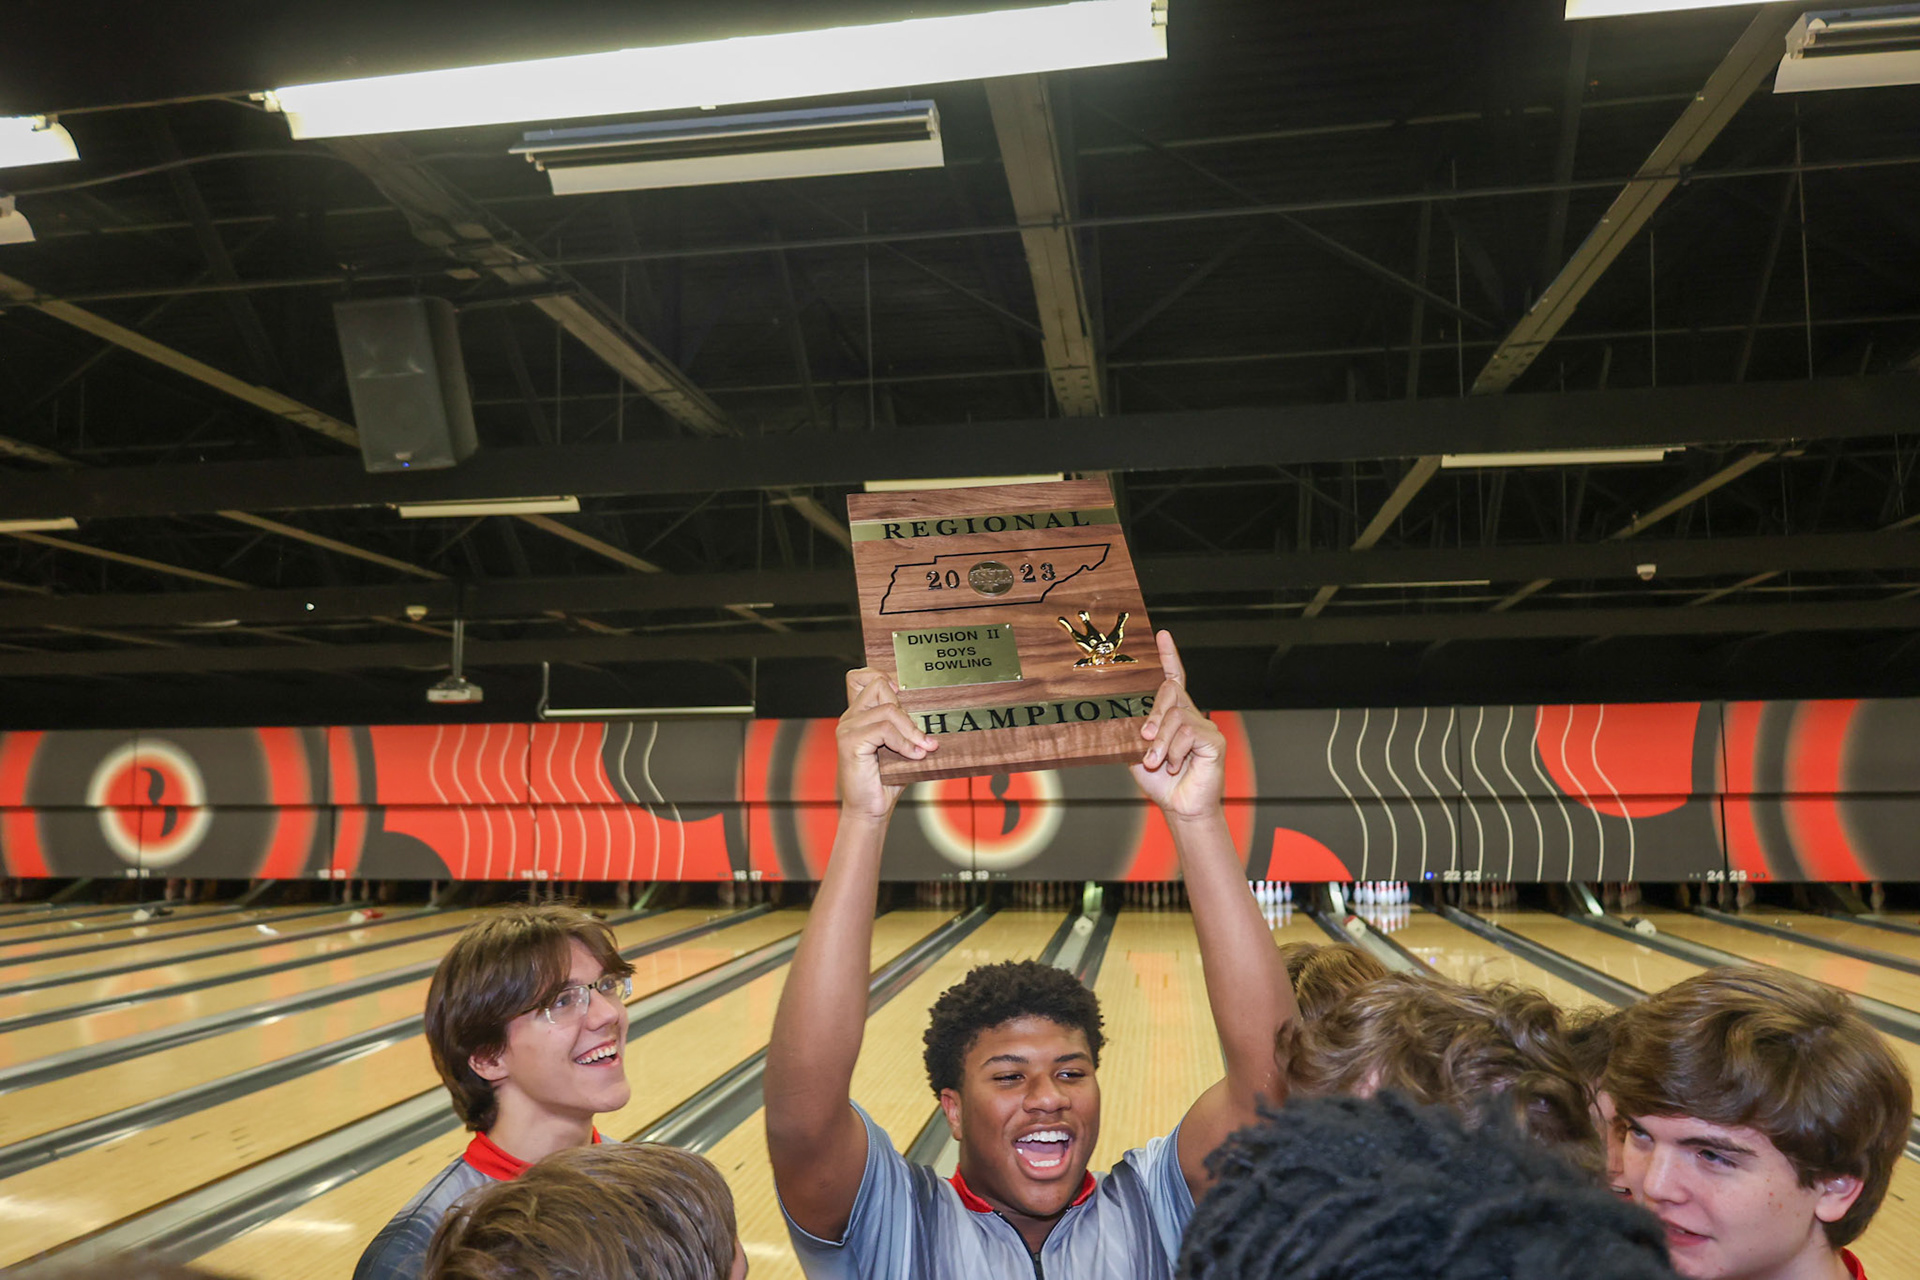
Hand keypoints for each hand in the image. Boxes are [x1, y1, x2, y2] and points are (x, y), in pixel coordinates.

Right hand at [837, 668, 935, 820]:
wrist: (871, 809)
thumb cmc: (886, 780)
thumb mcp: (901, 747)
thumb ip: (908, 727)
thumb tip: (936, 712)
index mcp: (859, 715)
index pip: (864, 677)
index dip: (885, 678)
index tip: (906, 695)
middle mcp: (850, 717)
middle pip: (880, 687)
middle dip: (907, 711)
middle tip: (922, 736)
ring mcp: (847, 728)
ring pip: (887, 710)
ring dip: (911, 730)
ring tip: (925, 748)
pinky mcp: (850, 741)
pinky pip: (884, 730)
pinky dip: (904, 743)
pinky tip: (914, 755)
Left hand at [1131, 631, 1225, 820]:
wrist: (1179, 808)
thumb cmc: (1160, 781)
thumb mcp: (1135, 752)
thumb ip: (1130, 731)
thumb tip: (1112, 716)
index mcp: (1172, 714)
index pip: (1172, 679)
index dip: (1168, 656)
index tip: (1160, 635)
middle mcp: (1190, 714)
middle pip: (1169, 692)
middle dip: (1152, 713)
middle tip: (1144, 738)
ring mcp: (1204, 725)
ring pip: (1176, 716)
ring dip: (1161, 742)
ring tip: (1157, 762)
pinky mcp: (1214, 739)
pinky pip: (1188, 732)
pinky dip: (1175, 751)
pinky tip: (1175, 766)